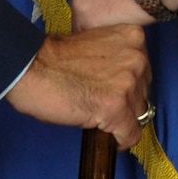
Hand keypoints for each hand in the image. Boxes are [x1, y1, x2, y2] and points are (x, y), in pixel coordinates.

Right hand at [2, 26, 151, 147]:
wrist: (33, 68)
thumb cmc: (57, 58)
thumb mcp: (98, 44)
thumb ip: (117, 57)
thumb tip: (127, 79)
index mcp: (133, 37)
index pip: (145, 70)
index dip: (129, 84)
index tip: (114, 90)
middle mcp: (137, 58)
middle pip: (144, 92)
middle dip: (126, 101)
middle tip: (102, 102)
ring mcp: (128, 84)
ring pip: (139, 114)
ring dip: (120, 118)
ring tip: (98, 114)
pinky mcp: (116, 108)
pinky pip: (130, 135)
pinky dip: (120, 140)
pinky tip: (106, 134)